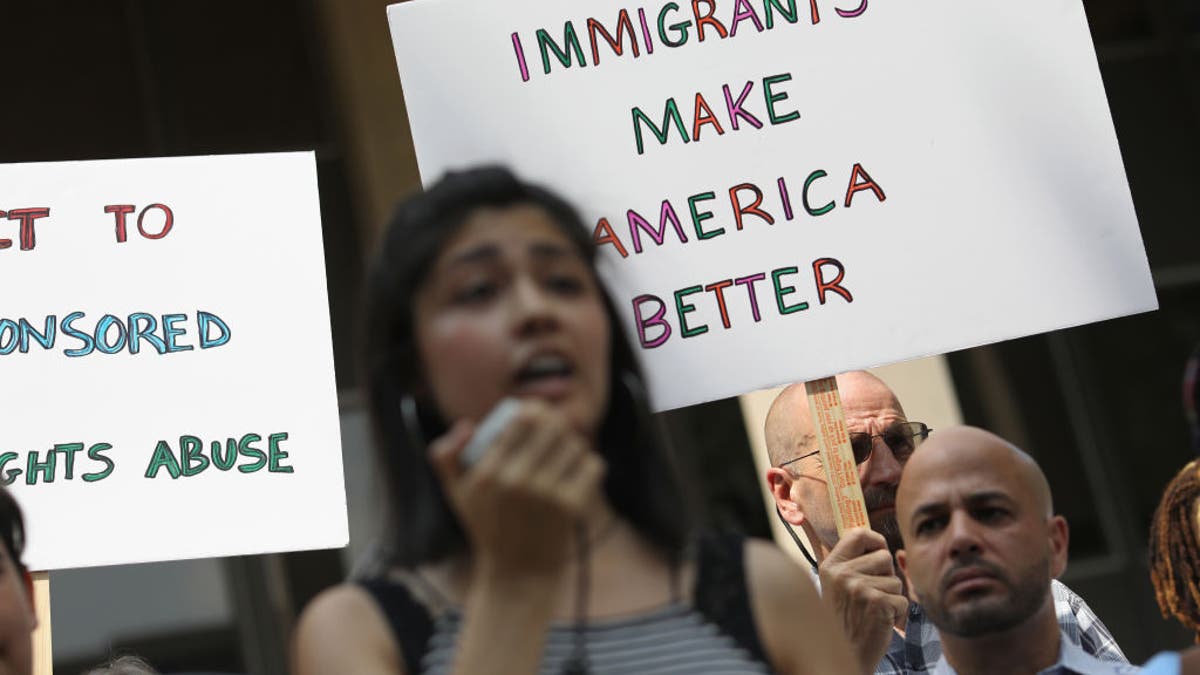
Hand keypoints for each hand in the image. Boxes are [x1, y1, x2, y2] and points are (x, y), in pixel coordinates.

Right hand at [429, 399, 605, 583]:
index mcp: (488, 472)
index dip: (535, 410)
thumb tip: (467, 424)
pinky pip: (593, 466)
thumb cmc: (488, 528)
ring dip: (573, 447)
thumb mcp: (456, 494)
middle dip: (556, 426)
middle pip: (554, 425)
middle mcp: (516, 480)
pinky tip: (577, 475)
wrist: (518, 575)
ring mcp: (546, 493)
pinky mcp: (571, 506)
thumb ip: (445, 455)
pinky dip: (588, 467)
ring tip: (564, 458)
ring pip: (575, 444)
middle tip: (555, 435)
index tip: (536, 416)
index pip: (522, 418)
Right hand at [818, 527, 908, 671]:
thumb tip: (875, 539)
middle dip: (887, 575)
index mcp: (831, 566)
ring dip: (892, 598)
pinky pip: (903, 600)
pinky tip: (882, 622)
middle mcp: (843, 574)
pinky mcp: (878, 603)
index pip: (858, 534)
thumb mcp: (837, 586)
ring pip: (896, 581)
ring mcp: (860, 588)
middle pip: (884, 557)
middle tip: (873, 595)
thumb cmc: (845, 620)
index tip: (879, 550)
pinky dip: (898, 614)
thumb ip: (851, 563)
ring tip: (874, 611)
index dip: (875, 539)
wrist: (846, 654)